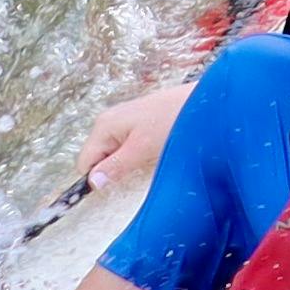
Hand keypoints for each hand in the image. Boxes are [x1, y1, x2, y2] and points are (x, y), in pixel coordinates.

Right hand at [73, 61, 202, 200]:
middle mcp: (110, 121)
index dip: (96, 180)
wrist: (204, 100)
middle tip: (136, 174)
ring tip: (149, 162)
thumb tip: (93, 183)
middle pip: (99, 158)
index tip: (112, 190)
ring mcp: (124, 122)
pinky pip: (128, 148)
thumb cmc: (175, 119)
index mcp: (105, 125)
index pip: (84, 162)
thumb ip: (116, 166)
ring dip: (127, 165)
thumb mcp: (142, 148)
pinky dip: (138, 156)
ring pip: (114, 155)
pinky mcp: (140, 125)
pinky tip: (155, 154)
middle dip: (113, 172)